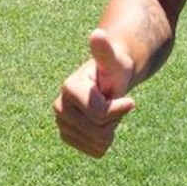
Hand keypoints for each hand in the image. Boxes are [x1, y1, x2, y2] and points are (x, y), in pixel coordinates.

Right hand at [53, 29, 135, 157]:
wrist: (109, 81)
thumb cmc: (114, 69)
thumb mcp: (114, 61)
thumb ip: (105, 51)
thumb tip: (97, 34)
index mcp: (68, 88)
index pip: (100, 114)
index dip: (119, 108)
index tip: (127, 98)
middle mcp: (59, 108)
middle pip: (98, 132)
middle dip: (114, 119)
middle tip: (113, 102)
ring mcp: (61, 124)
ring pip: (98, 143)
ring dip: (110, 129)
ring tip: (107, 110)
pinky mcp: (67, 137)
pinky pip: (96, 151)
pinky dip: (105, 140)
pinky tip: (102, 123)